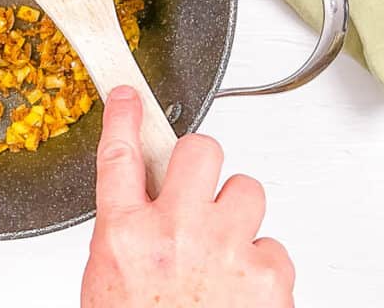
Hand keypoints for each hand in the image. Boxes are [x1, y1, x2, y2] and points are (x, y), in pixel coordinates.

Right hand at [81, 86, 294, 307]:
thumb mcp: (110, 279)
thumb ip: (127, 234)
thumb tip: (144, 201)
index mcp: (124, 235)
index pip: (120, 156)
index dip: (126, 117)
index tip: (129, 96)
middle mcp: (174, 232)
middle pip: (198, 150)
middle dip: (199, 164)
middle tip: (196, 189)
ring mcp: (225, 248)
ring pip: (246, 188)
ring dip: (236, 213)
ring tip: (223, 250)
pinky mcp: (268, 274)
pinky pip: (273, 242)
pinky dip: (261, 261)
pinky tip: (242, 287)